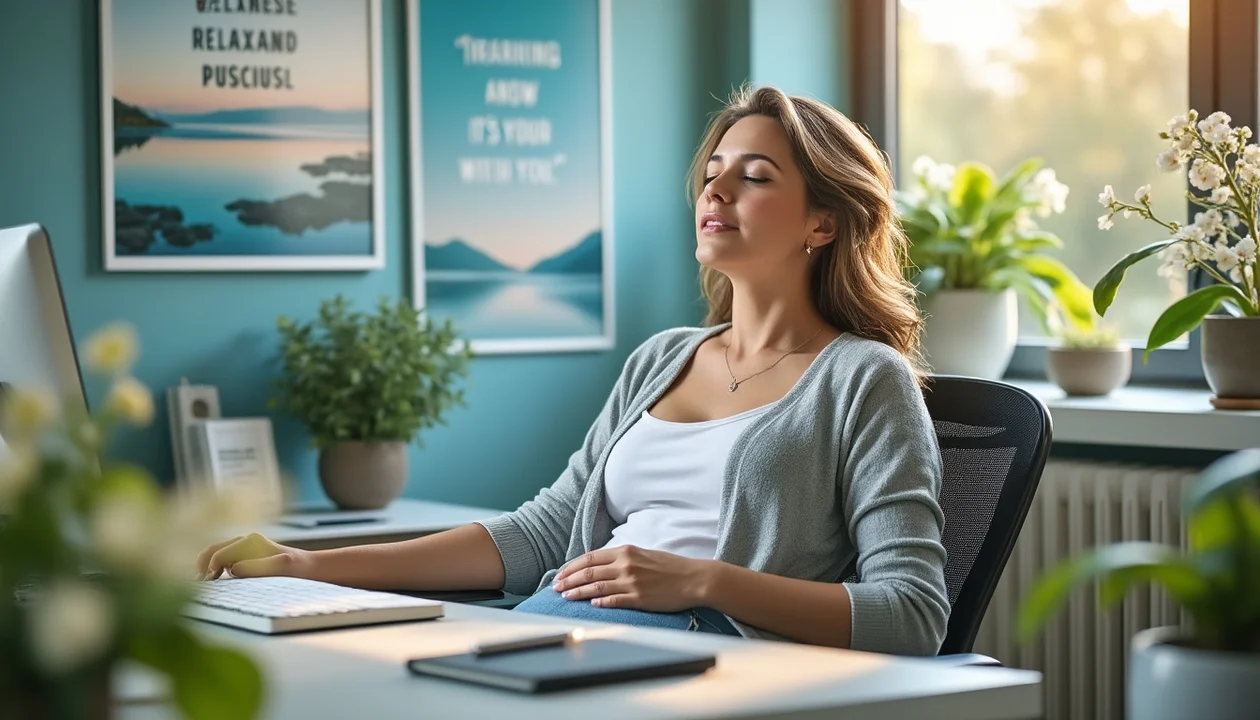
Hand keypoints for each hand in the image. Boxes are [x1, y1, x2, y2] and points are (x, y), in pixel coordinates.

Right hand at [195, 533, 313, 580]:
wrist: (311, 568)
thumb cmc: (299, 569)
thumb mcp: (281, 568)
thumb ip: (256, 567)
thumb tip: (233, 569)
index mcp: (251, 541)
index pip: (220, 554)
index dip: (209, 570)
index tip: (205, 586)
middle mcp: (246, 540)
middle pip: (212, 549)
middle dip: (201, 565)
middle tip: (196, 584)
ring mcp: (246, 546)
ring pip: (215, 552)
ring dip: (206, 565)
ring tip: (203, 583)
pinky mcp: (247, 554)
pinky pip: (223, 558)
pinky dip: (214, 567)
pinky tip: (214, 579)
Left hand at [551, 545, 715, 611]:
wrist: (694, 578)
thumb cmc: (671, 567)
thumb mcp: (644, 554)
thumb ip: (623, 559)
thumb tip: (602, 566)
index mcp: (626, 551)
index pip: (590, 558)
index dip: (572, 567)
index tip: (561, 574)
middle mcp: (626, 565)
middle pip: (588, 572)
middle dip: (569, 580)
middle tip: (555, 587)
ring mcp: (632, 582)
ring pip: (596, 586)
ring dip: (577, 592)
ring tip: (565, 596)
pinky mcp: (639, 598)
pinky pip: (613, 600)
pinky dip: (599, 602)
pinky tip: (590, 604)